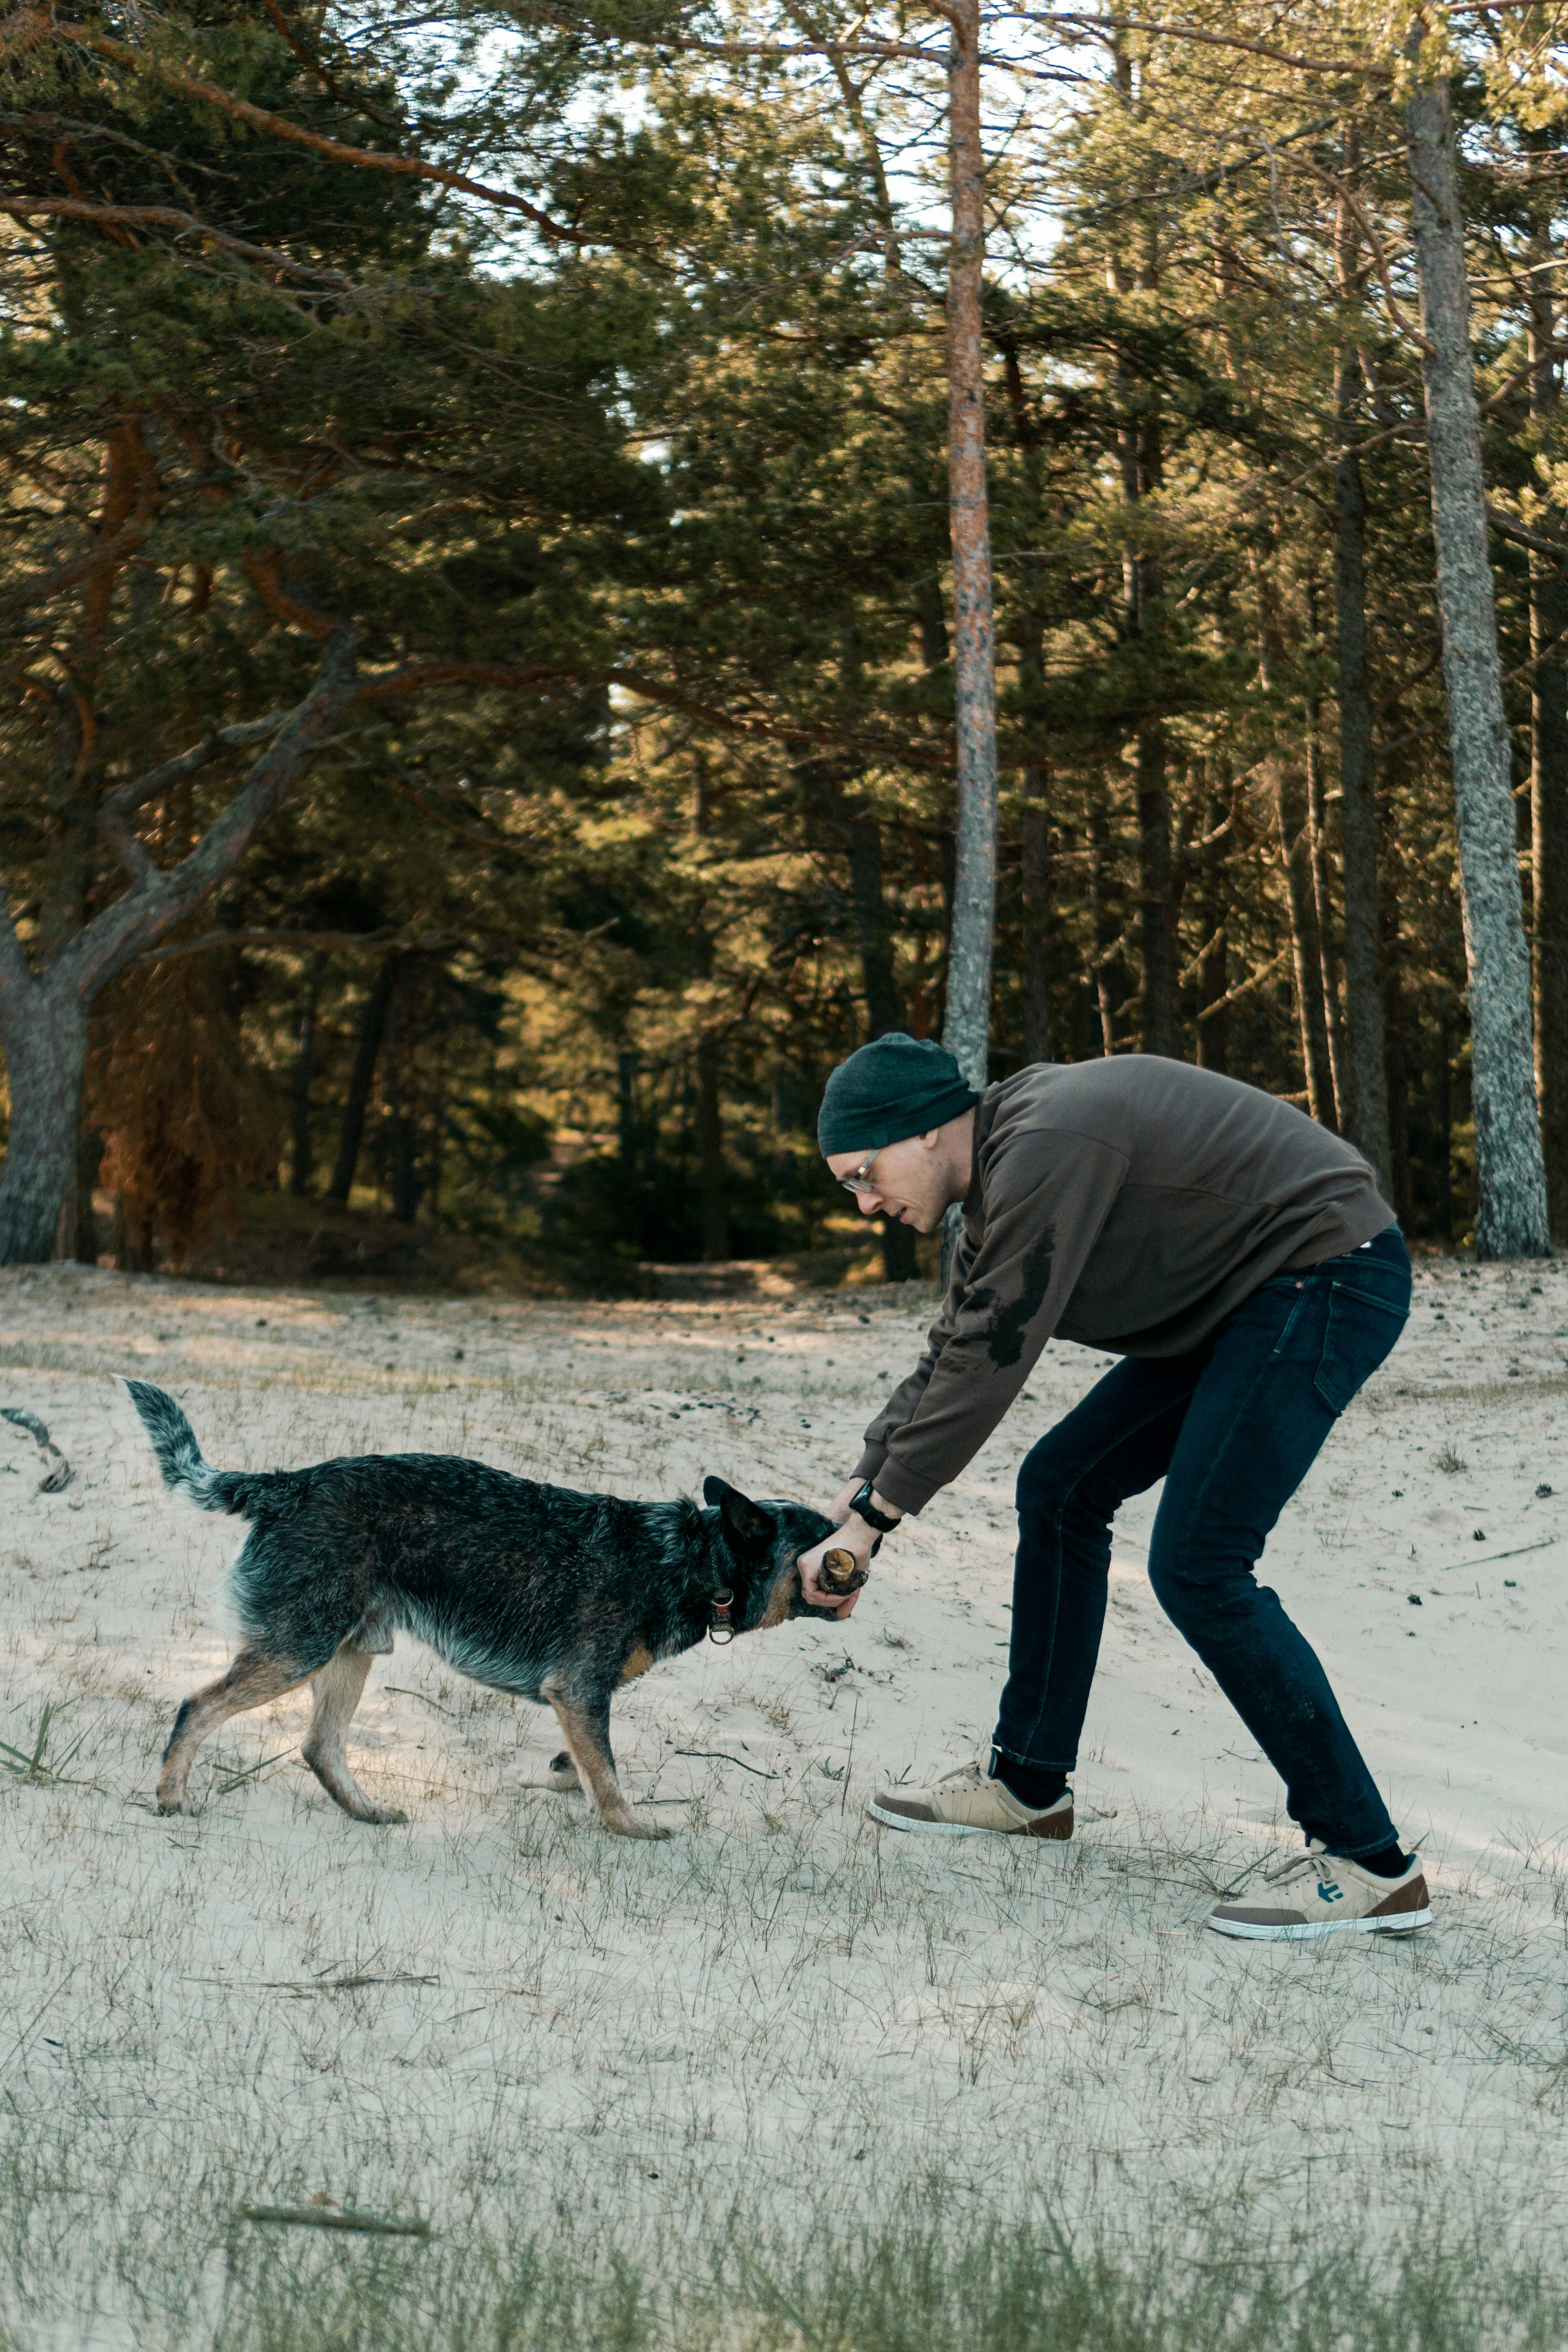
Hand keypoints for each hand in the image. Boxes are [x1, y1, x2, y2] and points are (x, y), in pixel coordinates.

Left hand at [798, 1483, 899, 1616]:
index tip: (843, 1596)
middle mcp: (804, 1565)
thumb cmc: (857, 1554)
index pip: (813, 1592)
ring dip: (829, 1600)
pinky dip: (826, 1597)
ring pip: (810, 1596)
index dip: (828, 1600)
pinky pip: (812, 1592)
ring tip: (844, 1593)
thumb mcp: (851, 1581)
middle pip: (810, 1596)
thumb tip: (841, 1616)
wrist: (859, 1537)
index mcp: (811, 1567)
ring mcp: (803, 1565)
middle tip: (843, 1596)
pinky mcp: (806, 1566)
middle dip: (828, 1602)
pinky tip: (839, 1592)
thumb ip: (845, 1598)